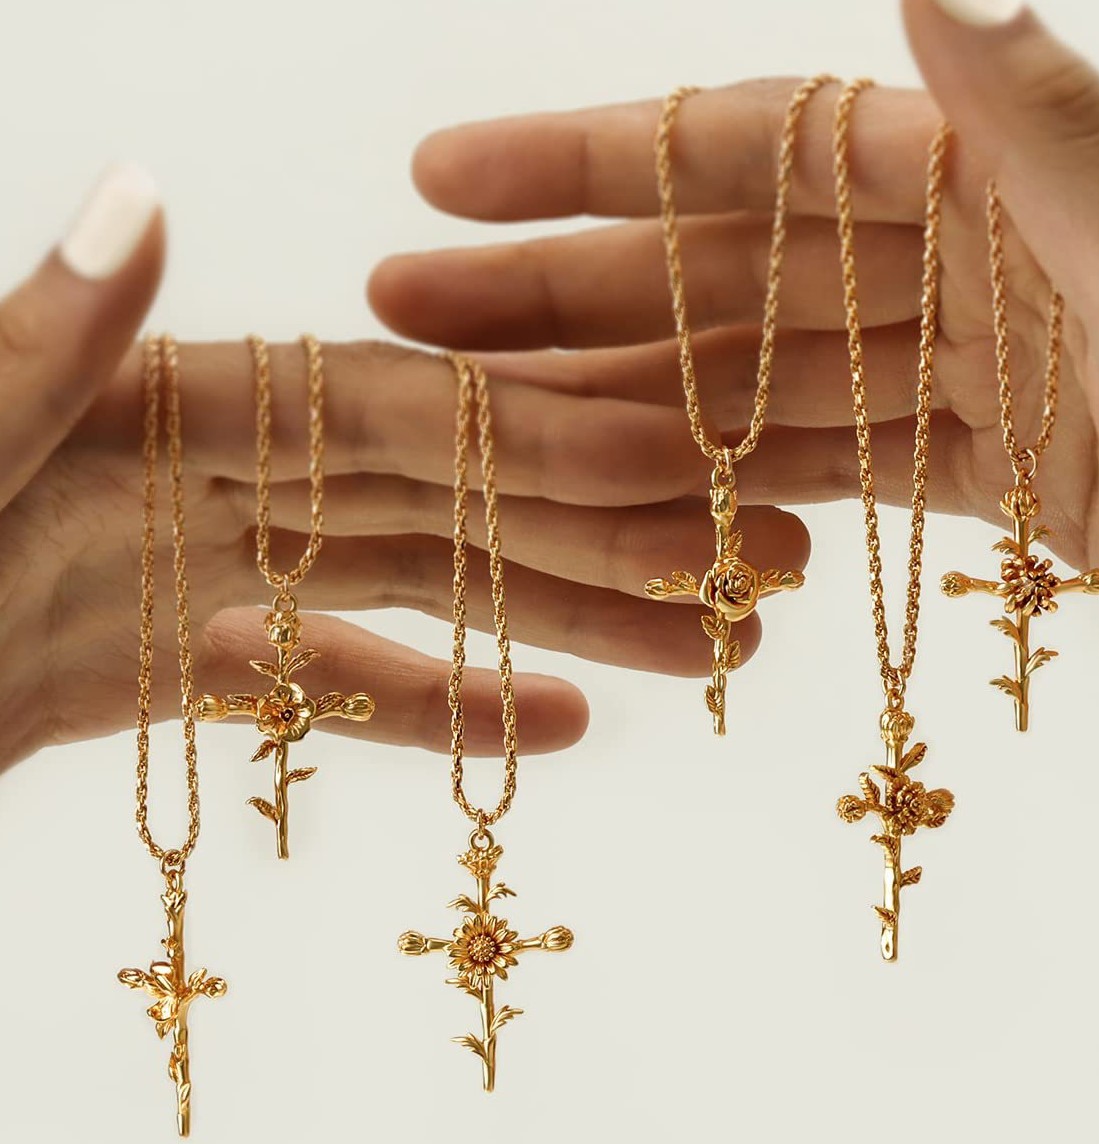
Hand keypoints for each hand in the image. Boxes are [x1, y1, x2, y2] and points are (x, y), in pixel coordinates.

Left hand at [0, 168, 810, 770]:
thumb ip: (38, 346)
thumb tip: (145, 196)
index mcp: (168, 404)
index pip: (412, 417)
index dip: (557, 435)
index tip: (689, 461)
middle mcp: (212, 472)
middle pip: (460, 508)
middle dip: (619, 540)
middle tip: (763, 566)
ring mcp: (201, 571)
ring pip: (426, 595)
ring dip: (571, 627)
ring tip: (709, 649)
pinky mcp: (174, 665)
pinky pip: (335, 681)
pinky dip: (441, 706)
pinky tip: (558, 728)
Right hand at [369, 0, 1098, 707]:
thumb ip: (1052, 137)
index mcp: (1014, 186)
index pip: (761, 154)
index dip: (592, 165)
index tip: (444, 181)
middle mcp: (985, 260)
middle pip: (734, 270)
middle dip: (564, 289)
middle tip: (411, 306)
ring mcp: (982, 372)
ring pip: (765, 379)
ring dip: (628, 397)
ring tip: (489, 416)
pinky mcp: (999, 474)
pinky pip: (833, 464)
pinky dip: (741, 483)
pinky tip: (645, 500)